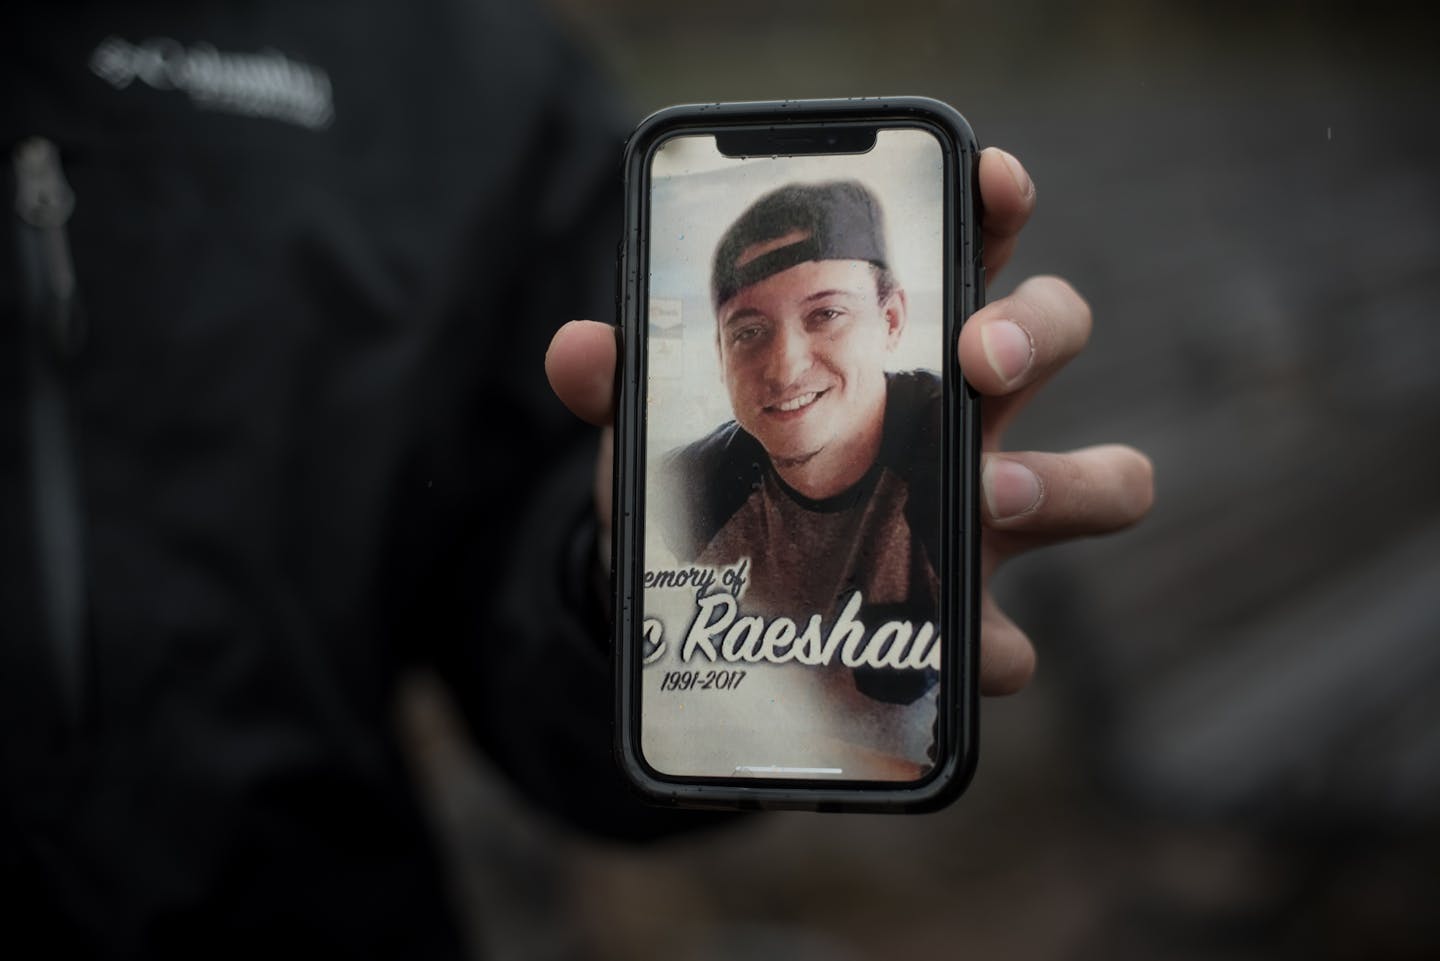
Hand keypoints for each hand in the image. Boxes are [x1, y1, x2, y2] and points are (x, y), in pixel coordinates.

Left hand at [545, 147, 1153, 695]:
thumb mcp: (661, 432)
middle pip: (1055, 335)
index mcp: (898, 349)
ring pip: (1103, 481)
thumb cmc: (722, 479)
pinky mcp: (971, 620)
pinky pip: (1020, 638)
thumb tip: (578, 348)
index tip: (994, 177)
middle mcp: (963, 420)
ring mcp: (982, 519)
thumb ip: (624, 387)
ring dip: (1066, 482)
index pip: (969, 254)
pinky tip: (957, 655)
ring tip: (985, 501)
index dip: (994, 205)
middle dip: (1035, 330)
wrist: (718, 599)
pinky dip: (997, 649)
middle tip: (980, 359)